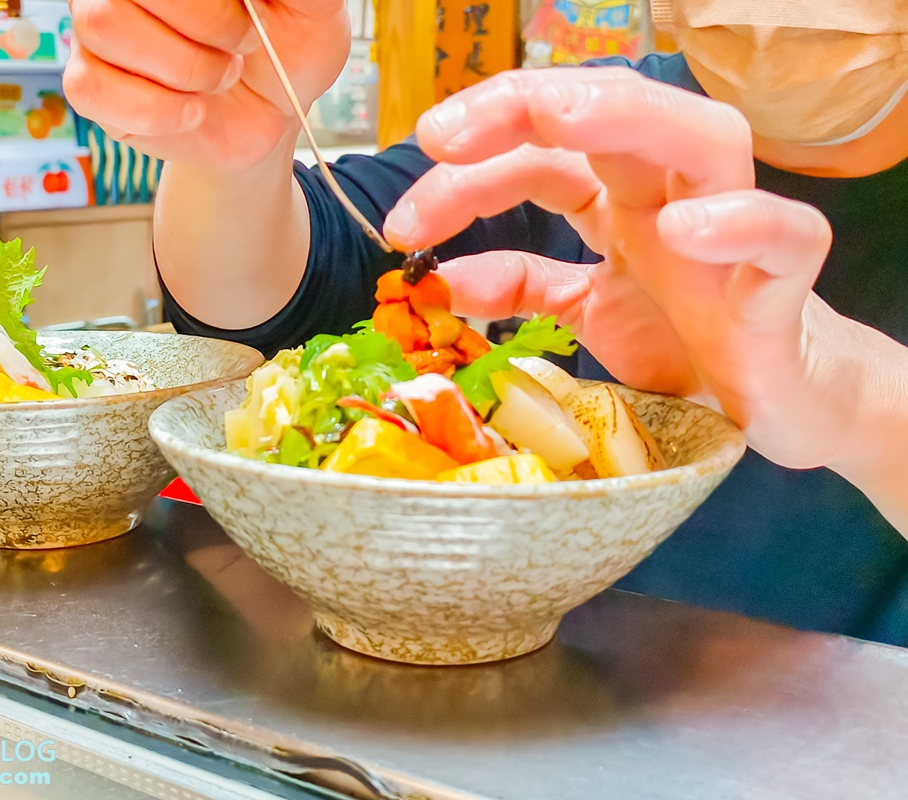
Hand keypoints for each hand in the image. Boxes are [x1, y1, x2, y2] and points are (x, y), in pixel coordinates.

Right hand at [64, 0, 349, 169]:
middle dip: (205, 22)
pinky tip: (192, 112)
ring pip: (104, 26)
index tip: (247, 12)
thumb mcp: (312, 10)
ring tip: (220, 78)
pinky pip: (91, 88)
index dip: (209, 2)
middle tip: (245, 46)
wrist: (272, 119)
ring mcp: (98, 29)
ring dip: (183, 65)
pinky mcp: (90, 85)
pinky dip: (156, 110)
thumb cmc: (285, 51)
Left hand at [382, 67, 880, 472]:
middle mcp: (670, 198)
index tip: (401, 225)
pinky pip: (783, 235)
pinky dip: (738, 223)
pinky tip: (682, 230)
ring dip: (627, 117)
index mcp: (620, 201)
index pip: (538, 157)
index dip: (466, 177)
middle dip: (519, 108)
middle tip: (437, 135)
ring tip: (555, 118)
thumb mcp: (583, 314)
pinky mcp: (782, 284)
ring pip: (701, 138)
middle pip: (607, 115)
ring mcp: (731, 232)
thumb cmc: (686, 346)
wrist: (778, 404)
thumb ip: (519, 288)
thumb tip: (434, 280)